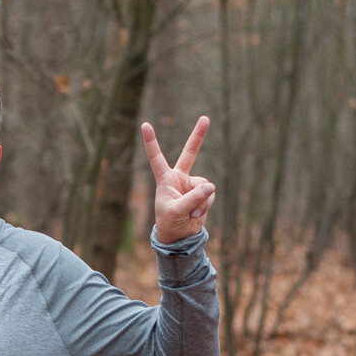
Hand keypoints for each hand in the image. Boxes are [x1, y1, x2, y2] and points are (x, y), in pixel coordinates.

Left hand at [143, 116, 214, 243]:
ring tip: (191, 213)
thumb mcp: (177, 212)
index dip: (151, 141)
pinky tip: (197, 215)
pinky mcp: (202, 194)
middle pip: (190, 153)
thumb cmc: (170, 224)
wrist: (180, 237)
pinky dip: (206, 206)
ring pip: (205, 186)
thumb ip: (193, 199)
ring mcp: (191, 186)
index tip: (145, 124)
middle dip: (198, 136)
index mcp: (165, 179)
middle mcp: (179, 179)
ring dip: (201, 202)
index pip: (156, 157)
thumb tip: (211, 187)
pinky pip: (210, 195)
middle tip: (205, 118)